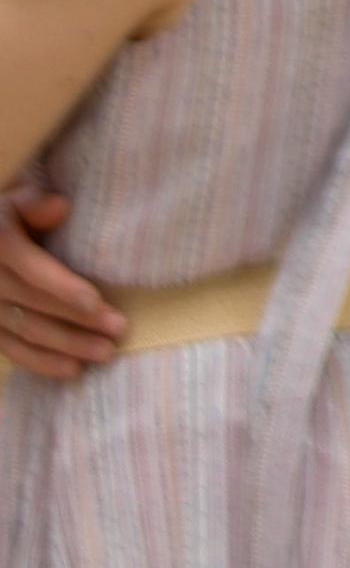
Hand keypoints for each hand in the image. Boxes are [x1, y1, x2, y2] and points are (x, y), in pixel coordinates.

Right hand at [0, 184, 122, 378]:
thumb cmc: (9, 217)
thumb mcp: (17, 200)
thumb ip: (36, 204)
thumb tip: (60, 208)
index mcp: (0, 245)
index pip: (32, 272)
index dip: (63, 289)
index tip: (96, 304)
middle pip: (34, 306)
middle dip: (76, 321)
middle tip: (118, 330)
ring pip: (26, 331)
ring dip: (66, 346)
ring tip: (105, 354)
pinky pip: (12, 349)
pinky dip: (41, 363)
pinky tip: (72, 370)